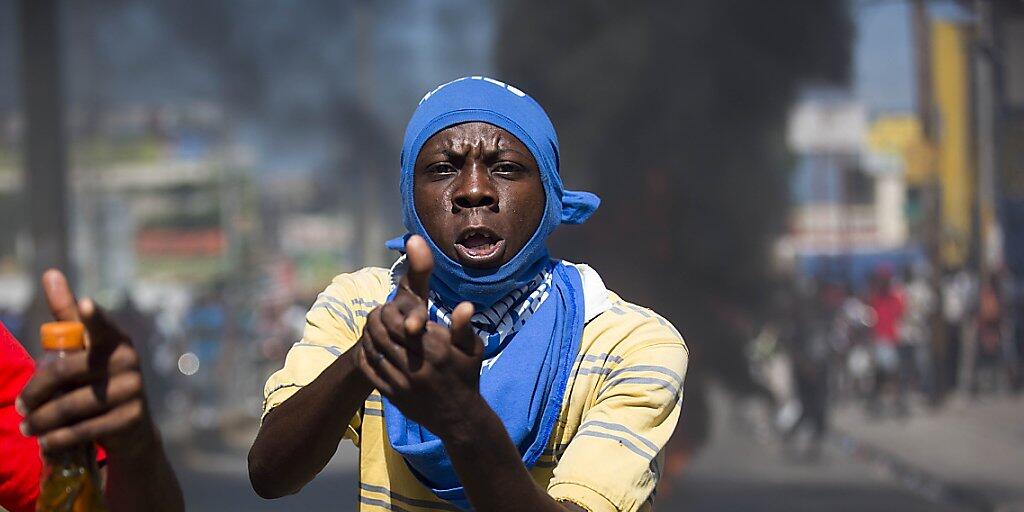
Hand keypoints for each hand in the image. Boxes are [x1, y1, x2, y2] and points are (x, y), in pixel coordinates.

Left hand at [17, 269, 156, 458]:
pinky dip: (57, 439)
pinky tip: (46, 443)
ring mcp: (133, 390)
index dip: (91, 317)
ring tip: (28, 427)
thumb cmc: (98, 380)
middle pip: (64, 372)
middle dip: (35, 393)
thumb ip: (66, 316)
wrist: (133, 428)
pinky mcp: (131, 418)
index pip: (100, 326)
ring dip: (41, 421)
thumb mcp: (83, 349)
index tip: (84, 306)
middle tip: (21, 407)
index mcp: (115, 340)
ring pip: (70, 406)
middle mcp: (128, 361)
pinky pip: (82, 429)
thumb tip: (50, 273)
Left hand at [355, 235, 485, 436]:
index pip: (400, 324)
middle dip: (375, 319)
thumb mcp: (472, 349)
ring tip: (370, 326)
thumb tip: (465, 304)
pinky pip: (370, 372)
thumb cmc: (465, 376)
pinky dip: (364, 356)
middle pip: (383, 335)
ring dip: (368, 335)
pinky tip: (366, 347)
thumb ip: (464, 326)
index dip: (389, 311)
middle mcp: (417, 365)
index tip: (388, 305)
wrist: (459, 415)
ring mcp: (403, 382)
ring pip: (374, 352)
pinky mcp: (393, 396)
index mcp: (436, 350)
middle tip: (375, 313)